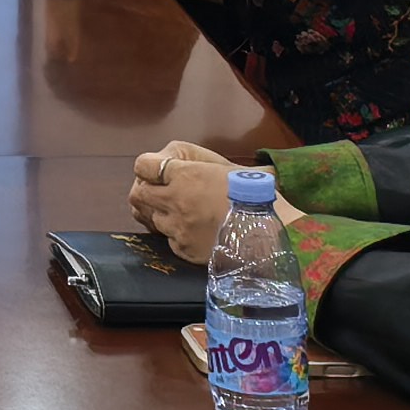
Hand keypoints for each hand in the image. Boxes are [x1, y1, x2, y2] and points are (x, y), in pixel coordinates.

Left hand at [129, 140, 241, 262]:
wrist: (271, 230)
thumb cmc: (251, 192)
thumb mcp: (221, 164)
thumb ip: (190, 160)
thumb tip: (167, 162)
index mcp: (185, 175)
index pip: (143, 166)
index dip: (148, 168)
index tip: (156, 171)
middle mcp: (176, 201)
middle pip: (138, 194)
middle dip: (146, 192)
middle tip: (160, 193)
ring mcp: (179, 227)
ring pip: (151, 219)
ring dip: (161, 215)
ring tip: (181, 214)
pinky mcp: (185, 249)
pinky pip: (168, 240)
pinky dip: (176, 236)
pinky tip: (192, 231)